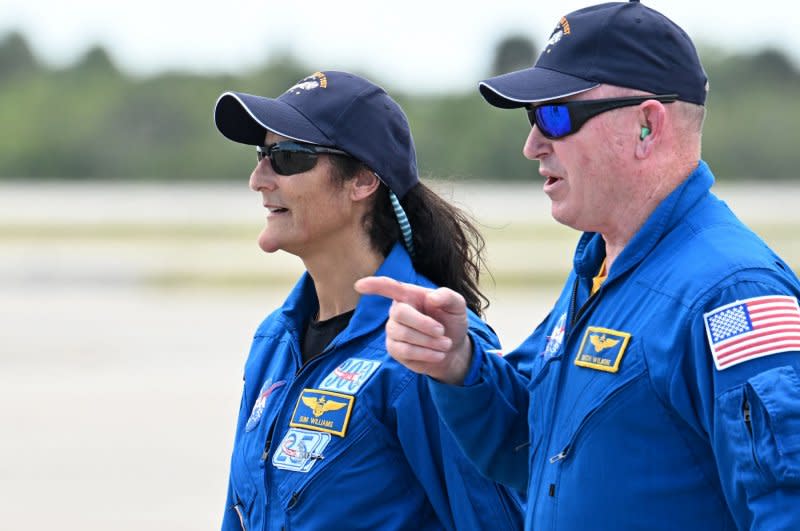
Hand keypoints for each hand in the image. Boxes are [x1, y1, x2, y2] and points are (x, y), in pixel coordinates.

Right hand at [355, 276, 472, 384]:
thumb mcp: (457, 306)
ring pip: (403, 334)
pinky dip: (425, 353)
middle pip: (400, 313)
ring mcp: (394, 331)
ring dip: (428, 341)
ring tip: (445, 344)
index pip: (388, 287)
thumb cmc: (451, 322)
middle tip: (442, 331)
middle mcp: (398, 311)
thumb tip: (433, 298)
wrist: (454, 349)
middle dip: (423, 324)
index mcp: (410, 295)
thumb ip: (448, 297)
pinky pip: (404, 351)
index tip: (359, 285)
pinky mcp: (395, 349)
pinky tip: (438, 354)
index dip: (374, 286)